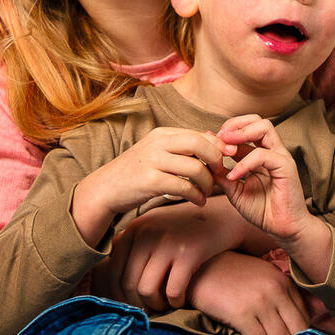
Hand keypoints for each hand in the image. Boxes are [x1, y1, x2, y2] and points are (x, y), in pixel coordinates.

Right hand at [72, 127, 223, 246]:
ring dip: (208, 183)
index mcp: (162, 133)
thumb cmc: (136, 171)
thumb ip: (182, 145)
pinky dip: (196, 196)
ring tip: (207, 192)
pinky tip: (198, 201)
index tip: (227, 159)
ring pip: (195, 167)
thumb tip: (214, 138)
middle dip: (216, 160)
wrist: (106, 188)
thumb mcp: (157, 151)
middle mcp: (158, 143)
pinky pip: (184, 187)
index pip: (199, 134)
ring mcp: (153, 161)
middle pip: (200, 144)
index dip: (218, 146)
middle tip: (220, 174)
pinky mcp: (150, 181)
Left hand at [96, 196, 254, 310]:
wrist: (222, 217)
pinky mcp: (189, 253)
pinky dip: (175, 302)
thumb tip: (107, 279)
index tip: (134, 303)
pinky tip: (181, 300)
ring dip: (156, 305)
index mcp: (134, 229)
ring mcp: (168, 243)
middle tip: (151, 308)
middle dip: (139, 303)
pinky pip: (172, 291)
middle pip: (128, 283)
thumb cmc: (185, 230)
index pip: (114, 271)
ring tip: (164, 304)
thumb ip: (134, 247)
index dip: (121, 294)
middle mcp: (147, 234)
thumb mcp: (155, 228)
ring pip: (147, 290)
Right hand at [186, 251, 309, 334]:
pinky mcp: (241, 313)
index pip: (305, 318)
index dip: (298, 333)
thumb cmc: (231, 275)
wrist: (200, 267)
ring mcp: (259, 302)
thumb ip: (282, 295)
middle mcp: (276, 290)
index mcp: (283, 282)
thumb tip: (302, 323)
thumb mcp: (262, 277)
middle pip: (297, 332)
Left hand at [213, 115, 311, 243]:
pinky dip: (244, 163)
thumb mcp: (235, 191)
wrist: (283, 229)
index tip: (210, 143)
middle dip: (235, 124)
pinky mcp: (286, 168)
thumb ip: (222, 175)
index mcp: (260, 154)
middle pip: (257, 120)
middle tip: (218, 137)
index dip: (226, 132)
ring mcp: (280, 157)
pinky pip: (263, 155)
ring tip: (226, 148)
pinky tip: (232, 175)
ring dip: (241, 133)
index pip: (245, 129)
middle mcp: (272, 151)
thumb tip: (205, 161)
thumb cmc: (263, 210)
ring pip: (265, 128)